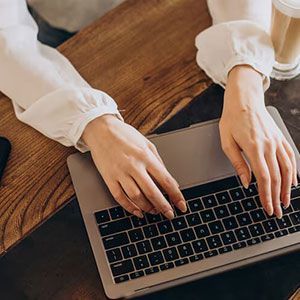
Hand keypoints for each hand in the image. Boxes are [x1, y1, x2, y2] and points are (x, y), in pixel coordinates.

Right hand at [82, 115, 185, 218]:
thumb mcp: (147, 144)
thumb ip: (159, 162)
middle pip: (152, 192)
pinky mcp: (108, 178)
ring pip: (136, 197)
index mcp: (146, 156)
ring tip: (154, 212)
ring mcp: (120, 172)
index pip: (165, 180)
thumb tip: (170, 180)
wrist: (101, 130)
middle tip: (170, 214)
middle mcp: (134, 165)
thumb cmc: (125, 135)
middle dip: (163, 206)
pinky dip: (129, 207)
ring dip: (147, 208)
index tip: (181, 205)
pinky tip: (137, 211)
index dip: (176, 195)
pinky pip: (119, 197)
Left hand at [219, 65, 297, 217]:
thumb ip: (237, 164)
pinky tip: (293, 181)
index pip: (263, 178)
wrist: (244, 100)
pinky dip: (294, 171)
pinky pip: (291, 156)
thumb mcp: (227, 142)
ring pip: (287, 169)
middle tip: (277, 211)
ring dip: (287, 188)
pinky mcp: (280, 138)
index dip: (266, 196)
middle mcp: (269, 146)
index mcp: (253, 148)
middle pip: (277, 178)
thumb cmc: (232, 120)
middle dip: (277, 197)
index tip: (267, 208)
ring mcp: (277, 141)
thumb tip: (246, 182)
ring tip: (286, 202)